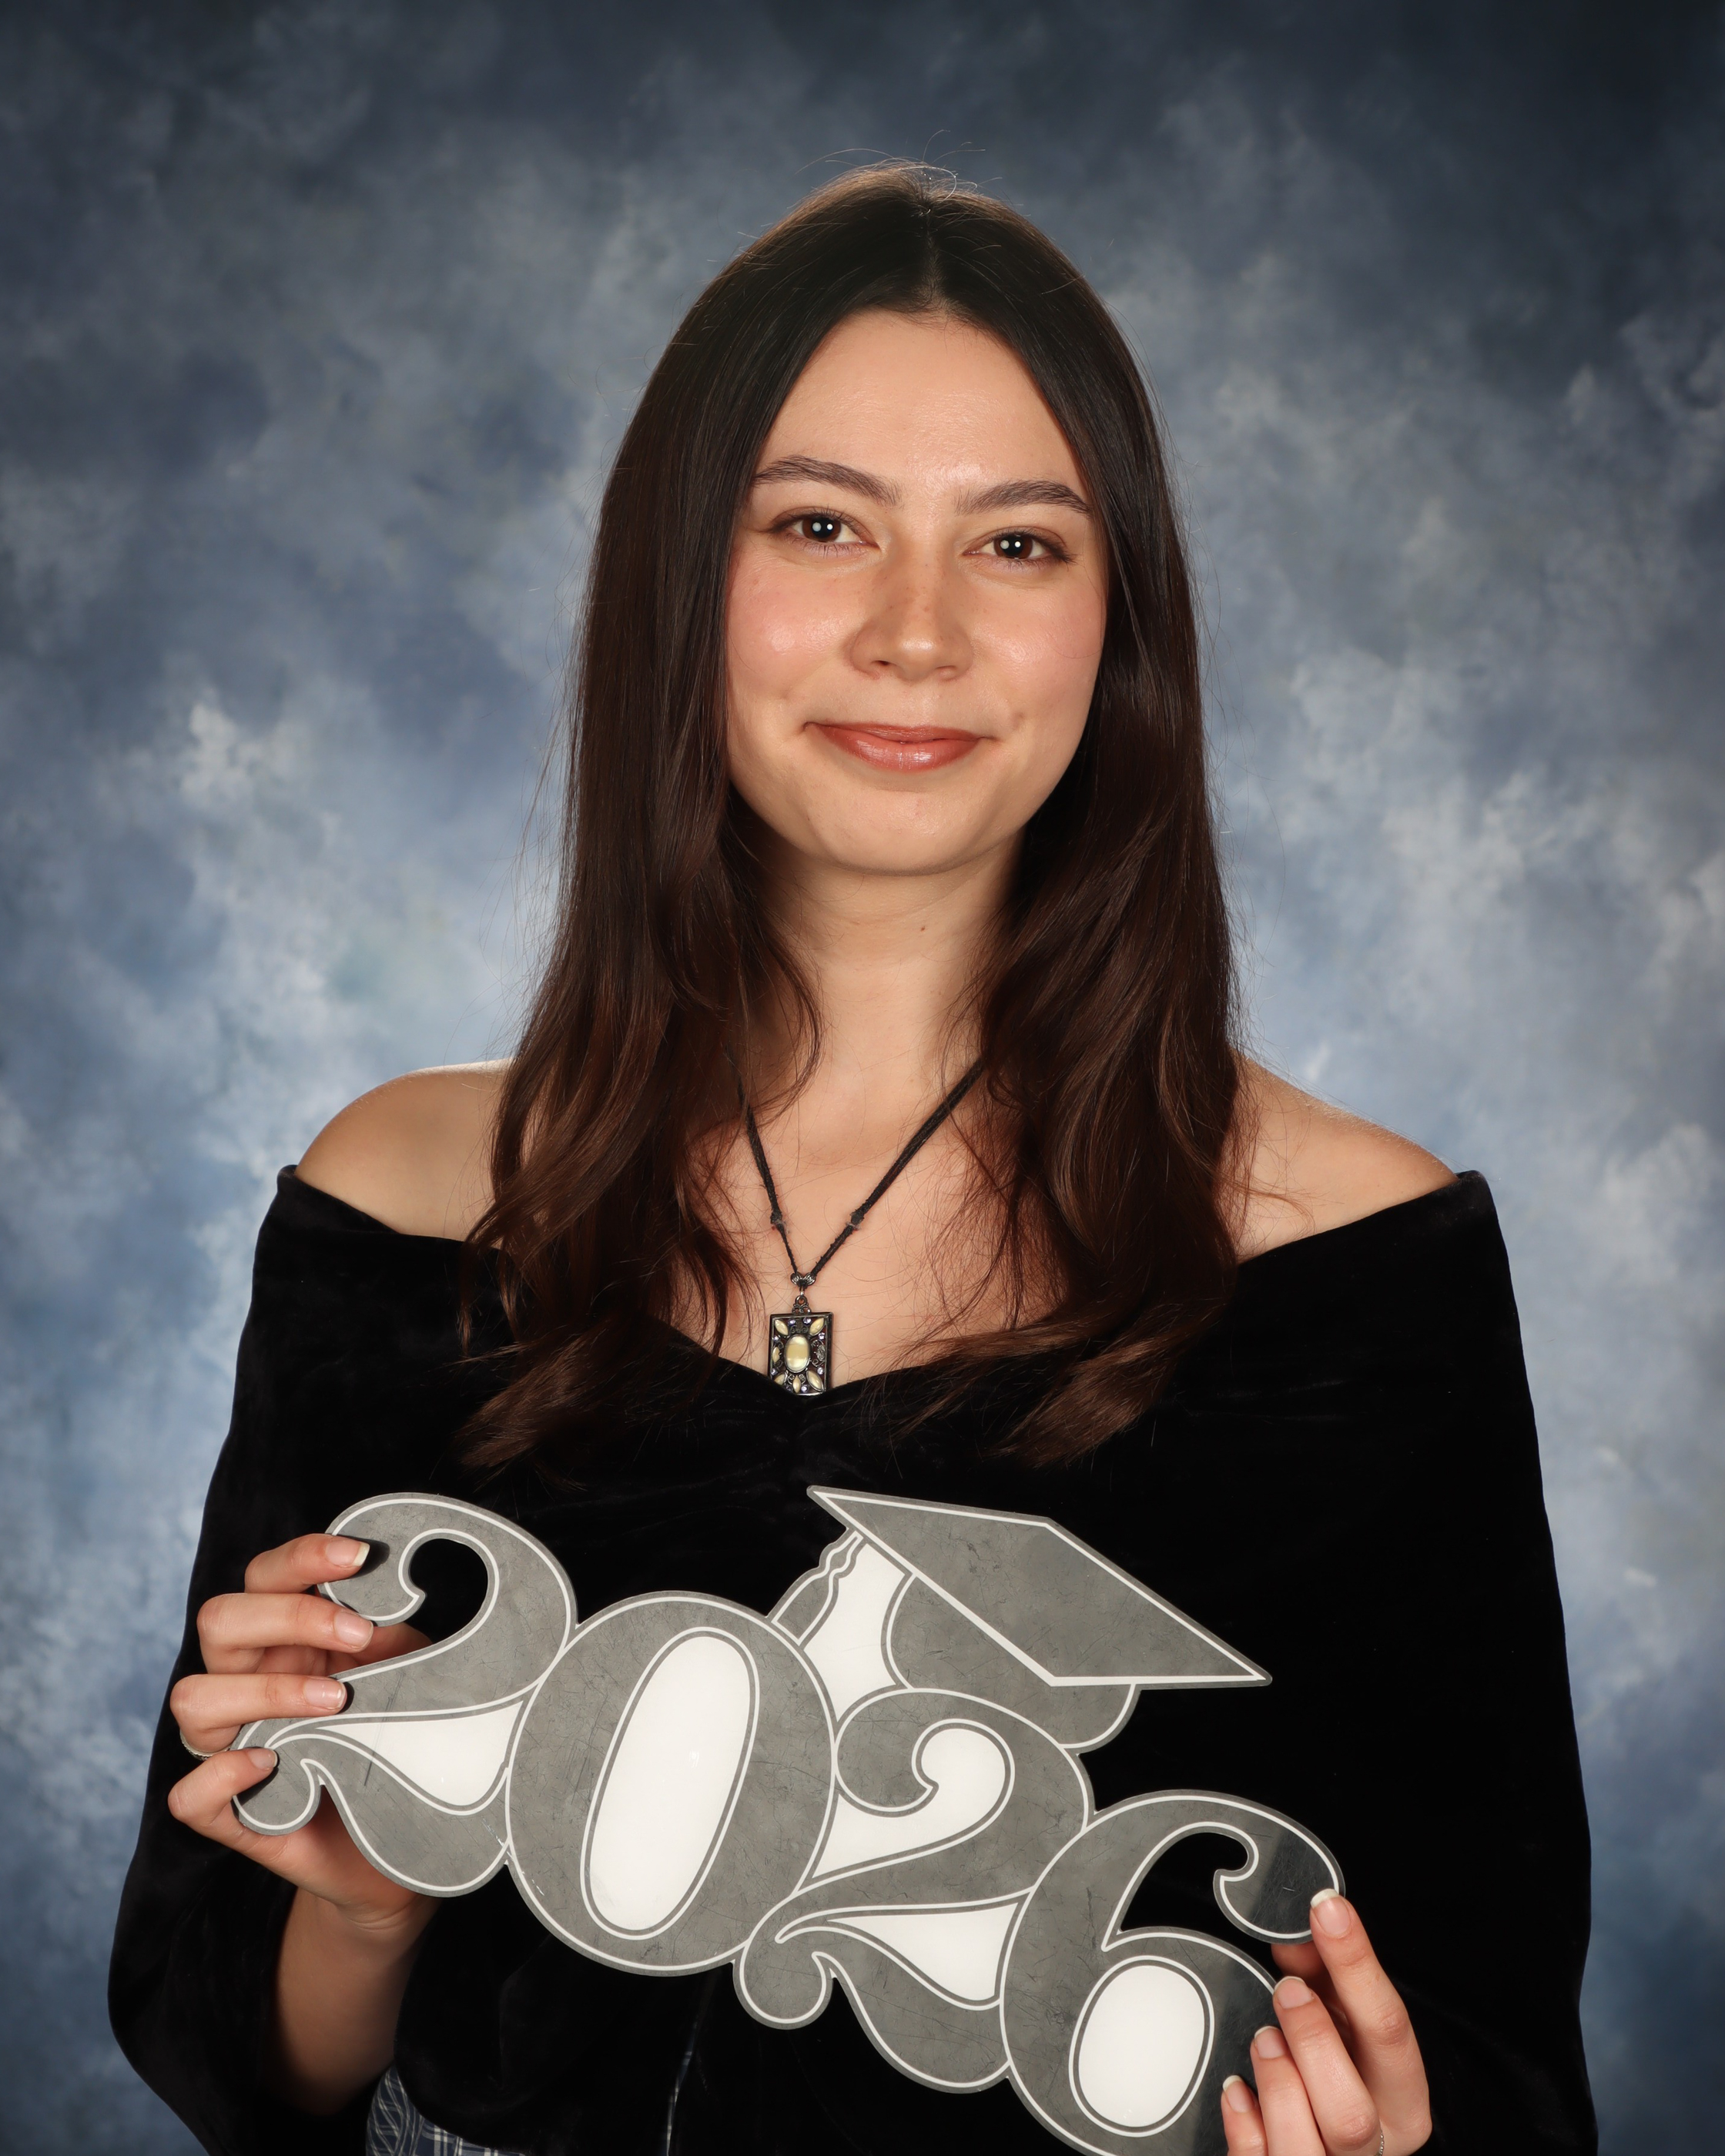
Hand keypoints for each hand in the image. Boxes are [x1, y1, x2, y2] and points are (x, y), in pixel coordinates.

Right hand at [166, 1532, 432, 1933]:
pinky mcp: (231, 1814)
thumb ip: (393, 1642)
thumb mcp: (409, 1679)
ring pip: (192, 1698)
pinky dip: (223, 1773)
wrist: (401, 1848)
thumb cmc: (399, 1745)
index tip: (360, 1557)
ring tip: (336, 1702)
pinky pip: (188, 1793)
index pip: (264, 1577)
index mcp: (285, 1641)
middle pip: (219, 1620)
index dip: (301, 1556)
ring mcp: (231, 1746)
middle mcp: (246, 1684)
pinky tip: (271, 1762)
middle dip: (289, 1616)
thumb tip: (388, 1607)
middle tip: (358, 1637)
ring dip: (265, 1690)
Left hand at [1220, 1891, 1431, 2154]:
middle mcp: (1375, 2144)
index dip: (1356, 1963)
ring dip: (1276, 2082)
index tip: (1327, 1912)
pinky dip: (1240, 2123)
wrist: (1327, 2134)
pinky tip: (1237, 2089)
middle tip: (1287, 1989)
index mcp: (1403, 2099)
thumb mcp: (1342, 2019)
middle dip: (1312, 2041)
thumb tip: (1298, 1924)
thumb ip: (1322, 1972)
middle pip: (1350, 2112)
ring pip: (1305, 2147)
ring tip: (1263, 2039)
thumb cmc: (1340, 2073)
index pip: (1389, 2030)